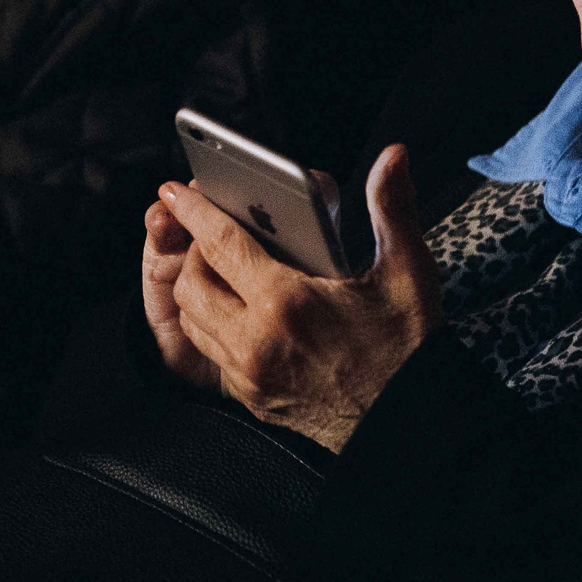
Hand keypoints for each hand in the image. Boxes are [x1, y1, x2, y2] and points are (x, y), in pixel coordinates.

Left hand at [148, 145, 439, 450]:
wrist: (407, 425)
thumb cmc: (408, 350)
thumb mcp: (408, 273)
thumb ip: (391, 208)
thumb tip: (393, 156)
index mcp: (288, 303)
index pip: (220, 244)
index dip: (193, 211)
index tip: (174, 190)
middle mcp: (257, 341)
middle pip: (191, 283)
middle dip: (192, 251)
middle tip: (213, 234)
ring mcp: (249, 374)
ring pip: (193, 320)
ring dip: (199, 289)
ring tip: (223, 268)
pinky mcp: (250, 398)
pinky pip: (210, 353)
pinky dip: (213, 325)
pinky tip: (239, 309)